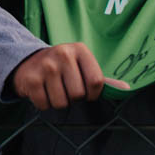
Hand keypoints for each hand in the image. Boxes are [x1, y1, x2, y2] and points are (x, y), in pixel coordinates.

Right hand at [10, 42, 126, 109]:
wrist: (28, 62)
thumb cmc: (63, 68)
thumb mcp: (82, 67)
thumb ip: (103, 79)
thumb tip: (126, 89)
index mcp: (80, 50)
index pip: (96, 82)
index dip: (93, 94)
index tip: (86, 91)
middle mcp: (63, 53)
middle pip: (79, 94)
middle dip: (73, 98)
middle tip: (66, 88)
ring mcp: (45, 66)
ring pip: (62, 102)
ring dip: (58, 102)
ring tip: (53, 89)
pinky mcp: (31, 79)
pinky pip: (44, 105)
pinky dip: (44, 104)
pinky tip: (42, 91)